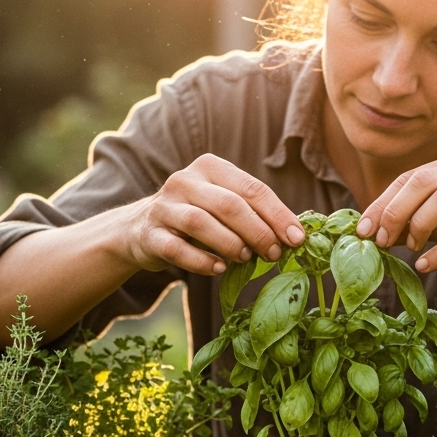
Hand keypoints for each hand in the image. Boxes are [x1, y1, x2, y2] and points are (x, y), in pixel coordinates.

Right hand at [123, 153, 304, 275]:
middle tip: (273, 254)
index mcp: (210, 167)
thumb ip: (253, 214)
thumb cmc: (196, 218)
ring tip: (246, 259)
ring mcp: (164, 206)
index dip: (278, 214)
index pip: (251, 188)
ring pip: (201, 223)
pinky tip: (219, 269)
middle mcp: (184, 180)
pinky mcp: (149, 234)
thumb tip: (294, 236)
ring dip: (230, 244)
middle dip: (257, 232)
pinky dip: (201, 261)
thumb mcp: (222, 206)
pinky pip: (176, 248)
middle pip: (229, 205)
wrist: (140, 229)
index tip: (297, 239)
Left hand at [356, 148, 436, 275]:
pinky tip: (426, 265)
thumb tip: (375, 233)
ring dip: (418, 225)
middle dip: (394, 211)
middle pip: (424, 179)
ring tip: (408, 249)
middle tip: (379, 241)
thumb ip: (420, 220)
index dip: (382, 203)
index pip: (411, 176)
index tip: (362, 230)